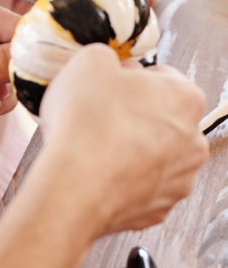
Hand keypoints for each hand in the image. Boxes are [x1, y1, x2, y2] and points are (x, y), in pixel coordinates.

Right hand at [40, 45, 207, 236]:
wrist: (74, 186)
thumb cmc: (87, 123)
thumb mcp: (89, 60)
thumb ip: (107, 57)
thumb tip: (106, 66)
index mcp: (185, 97)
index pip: (162, 76)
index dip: (130, 77)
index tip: (110, 84)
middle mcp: (193, 141)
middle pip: (162, 117)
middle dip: (134, 113)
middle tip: (99, 112)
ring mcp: (178, 180)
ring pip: (154, 154)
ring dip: (131, 147)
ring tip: (93, 144)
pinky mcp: (158, 209)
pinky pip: (141, 185)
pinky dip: (123, 178)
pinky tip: (97, 170)